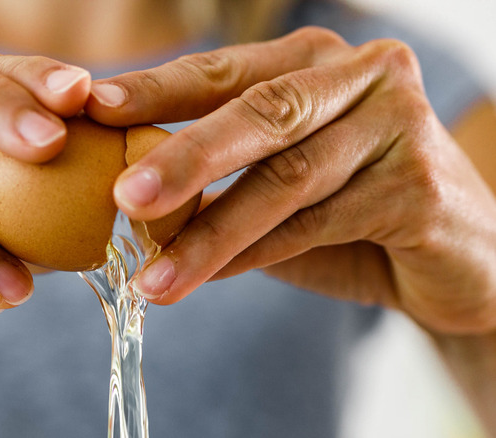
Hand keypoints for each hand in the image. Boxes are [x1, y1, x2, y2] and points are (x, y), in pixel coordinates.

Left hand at [87, 27, 495, 334]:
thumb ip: (218, 175)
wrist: (450, 255)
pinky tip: (206, 278)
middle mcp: (361, 74)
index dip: (157, 89)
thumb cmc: (348, 207)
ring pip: (286, 178)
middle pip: (260, 113)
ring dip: (211, 232)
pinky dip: (255, 255)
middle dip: (184, 156)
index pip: (223, 70)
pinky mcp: (420, 185)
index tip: (95, 109)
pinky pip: (317, 225)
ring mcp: (398, 124)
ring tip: (153, 275)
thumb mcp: (277, 178)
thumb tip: (125, 192)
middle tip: (123, 196)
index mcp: (314, 59)